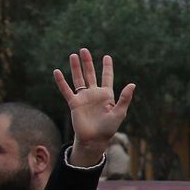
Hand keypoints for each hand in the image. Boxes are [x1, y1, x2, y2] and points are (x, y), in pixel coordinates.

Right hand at [54, 47, 134, 166]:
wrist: (94, 139)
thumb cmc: (109, 128)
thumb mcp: (119, 112)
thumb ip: (125, 98)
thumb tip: (132, 84)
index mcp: (107, 95)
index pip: (107, 77)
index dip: (107, 67)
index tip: (106, 57)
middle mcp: (94, 94)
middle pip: (90, 74)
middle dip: (87, 62)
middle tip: (84, 50)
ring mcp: (83, 98)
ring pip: (78, 79)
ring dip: (75, 68)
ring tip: (73, 55)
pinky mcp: (74, 103)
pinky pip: (66, 90)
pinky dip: (61, 81)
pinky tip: (57, 71)